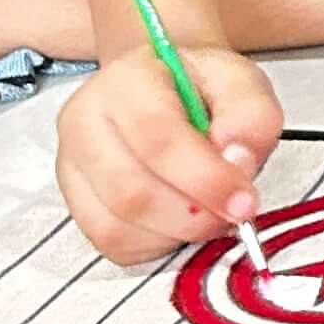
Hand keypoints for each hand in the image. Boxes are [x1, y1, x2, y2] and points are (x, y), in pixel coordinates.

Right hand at [55, 42, 277, 262]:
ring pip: (118, 226)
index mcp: (126, 79)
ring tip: (208, 210)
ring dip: (177, 233)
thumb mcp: (240, 82)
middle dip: (194, 216)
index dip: (206, 179)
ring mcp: (72, 165)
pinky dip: (157, 244)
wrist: (168, 90)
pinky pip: (114, 244)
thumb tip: (237, 163)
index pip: (158, 138)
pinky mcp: (76, 203)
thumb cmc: (201, 87)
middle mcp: (85, 121)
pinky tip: (180, 220)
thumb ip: (250, 117)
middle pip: (131, 191)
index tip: (245, 202)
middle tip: (233, 213)